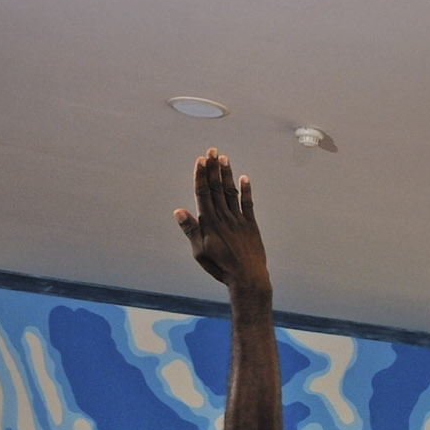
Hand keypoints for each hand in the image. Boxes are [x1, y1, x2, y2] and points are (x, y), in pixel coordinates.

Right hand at [175, 150, 269, 297]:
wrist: (247, 278)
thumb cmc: (220, 267)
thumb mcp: (200, 251)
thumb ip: (191, 230)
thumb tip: (178, 211)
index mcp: (209, 222)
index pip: (203, 193)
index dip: (201, 175)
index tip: (200, 160)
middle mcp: (224, 217)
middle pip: (216, 188)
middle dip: (213, 168)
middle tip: (212, 150)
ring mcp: (238, 220)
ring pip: (231, 192)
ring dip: (227, 175)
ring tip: (224, 158)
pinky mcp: (251, 225)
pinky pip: (248, 204)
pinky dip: (246, 190)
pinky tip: (244, 178)